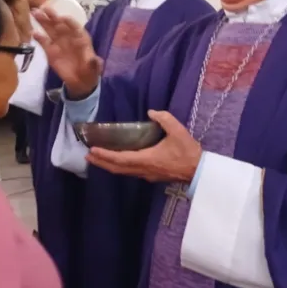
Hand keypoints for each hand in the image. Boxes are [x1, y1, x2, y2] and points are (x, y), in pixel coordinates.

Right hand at [32, 7, 101, 97]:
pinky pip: (44, 42)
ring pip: (50, 30)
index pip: (75, 27)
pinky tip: (33, 33)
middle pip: (60, 24)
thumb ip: (93, 63)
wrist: (80, 82)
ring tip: (35, 13)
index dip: (69, 22)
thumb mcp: (94, 68)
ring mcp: (59, 43)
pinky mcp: (50, 52)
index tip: (62, 18)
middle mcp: (69, 37)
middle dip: (52, 17)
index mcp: (81, 38)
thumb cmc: (90, 72)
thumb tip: (95, 59)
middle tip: (44, 8)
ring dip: (43, 21)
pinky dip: (39, 38)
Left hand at [86, 110, 200, 182]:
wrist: (199, 171)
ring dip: (109, 165)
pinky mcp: (151, 175)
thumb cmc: (188, 151)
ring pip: (123, 172)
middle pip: (117, 168)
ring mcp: (147, 174)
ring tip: (97, 158)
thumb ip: (164, 119)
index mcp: (147, 159)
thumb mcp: (178, 131)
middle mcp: (143, 170)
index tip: (93, 150)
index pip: (121, 159)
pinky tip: (116, 161)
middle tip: (88, 155)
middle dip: (101, 162)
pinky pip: (130, 172)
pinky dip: (119, 167)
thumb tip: (151, 111)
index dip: (105, 155)